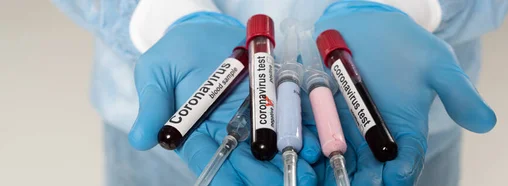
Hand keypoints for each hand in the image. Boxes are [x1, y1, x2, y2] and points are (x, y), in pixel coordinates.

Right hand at [127, 13, 320, 184]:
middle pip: (246, 163)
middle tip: (285, 185)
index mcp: (197, 134)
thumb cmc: (177, 51)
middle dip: (264, 178)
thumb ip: (153, 104)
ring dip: (288, 163)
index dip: (226, 177)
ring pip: (271, 148)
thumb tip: (140, 139)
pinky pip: (290, 120)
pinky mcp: (274, 101)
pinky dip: (303, 135)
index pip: (211, 162)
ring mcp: (253, 119)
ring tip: (306, 174)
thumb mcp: (157, 72)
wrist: (207, 28)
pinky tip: (315, 148)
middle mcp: (227, 132)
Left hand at [312, 2, 496, 184]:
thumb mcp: (436, 64)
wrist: (366, 22)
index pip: (405, 162)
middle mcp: (375, 135)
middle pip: (370, 170)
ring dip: (334, 172)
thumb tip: (486, 122)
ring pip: (342, 160)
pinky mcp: (324, 114)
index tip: (391, 179)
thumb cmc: (404, 43)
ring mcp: (347, 126)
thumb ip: (458, 93)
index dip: (399, 175)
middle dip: (362, 181)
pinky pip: (316, 136)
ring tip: (323, 178)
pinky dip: (311, 148)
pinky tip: (305, 155)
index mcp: (405, 130)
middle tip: (350, 185)